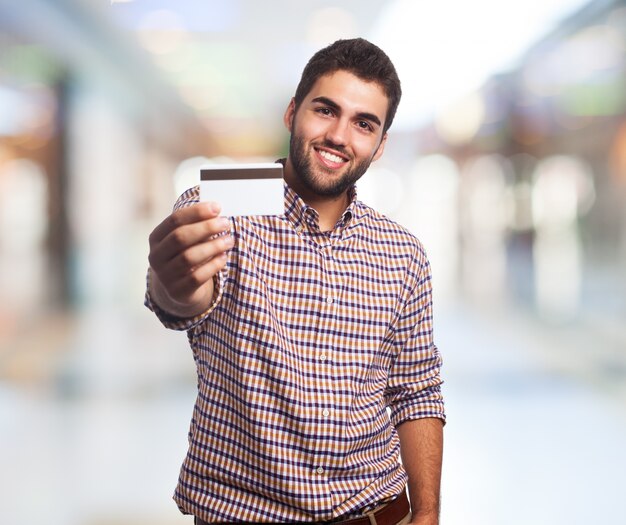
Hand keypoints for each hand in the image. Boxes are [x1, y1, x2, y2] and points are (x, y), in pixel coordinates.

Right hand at [148, 201, 232, 316]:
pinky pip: (197, 277)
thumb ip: (197, 226)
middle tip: (225, 223)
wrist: (180, 289)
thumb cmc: (187, 255)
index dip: (197, 212)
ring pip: (189, 257)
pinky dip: (213, 265)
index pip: (175, 220)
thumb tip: (217, 212)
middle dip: (206, 228)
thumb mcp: (187, 240)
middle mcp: (156, 256)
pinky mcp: (178, 291)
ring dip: (213, 246)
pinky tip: (224, 257)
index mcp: (156, 238)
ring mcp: (165, 275)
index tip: (217, 207)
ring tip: (229, 240)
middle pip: (180, 237)